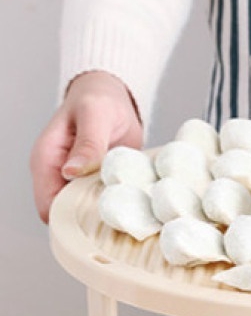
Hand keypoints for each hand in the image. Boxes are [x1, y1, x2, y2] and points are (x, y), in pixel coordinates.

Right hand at [29, 70, 142, 222]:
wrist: (113, 96)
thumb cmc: (97, 99)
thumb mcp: (94, 115)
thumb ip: (87, 143)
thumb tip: (71, 171)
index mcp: (47, 161)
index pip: (48, 203)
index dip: (68, 216)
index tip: (98, 217)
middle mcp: (61, 176)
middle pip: (69, 214)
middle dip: (91, 220)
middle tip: (121, 218)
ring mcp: (81, 182)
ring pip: (90, 212)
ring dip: (109, 215)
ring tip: (131, 213)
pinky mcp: (101, 184)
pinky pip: (108, 203)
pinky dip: (121, 205)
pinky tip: (137, 204)